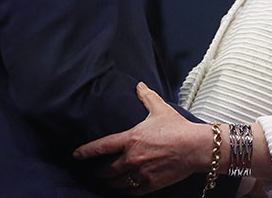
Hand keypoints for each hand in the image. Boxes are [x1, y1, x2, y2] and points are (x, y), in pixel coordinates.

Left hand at [73, 82, 209, 193]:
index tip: (76, 155)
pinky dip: (127, 190)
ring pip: (117, 184)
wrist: (195, 148)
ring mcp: (140, 173)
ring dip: (111, 183)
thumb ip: (146, 97)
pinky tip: (125, 189)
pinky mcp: (150, 184)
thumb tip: (139, 85)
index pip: (101, 147)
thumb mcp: (160, 109)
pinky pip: (132, 191)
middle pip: (106, 171)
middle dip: (99, 172)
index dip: (85, 152)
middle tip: (96, 172)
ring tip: (108, 182)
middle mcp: (131, 158)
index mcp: (130, 139)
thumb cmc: (178, 128)